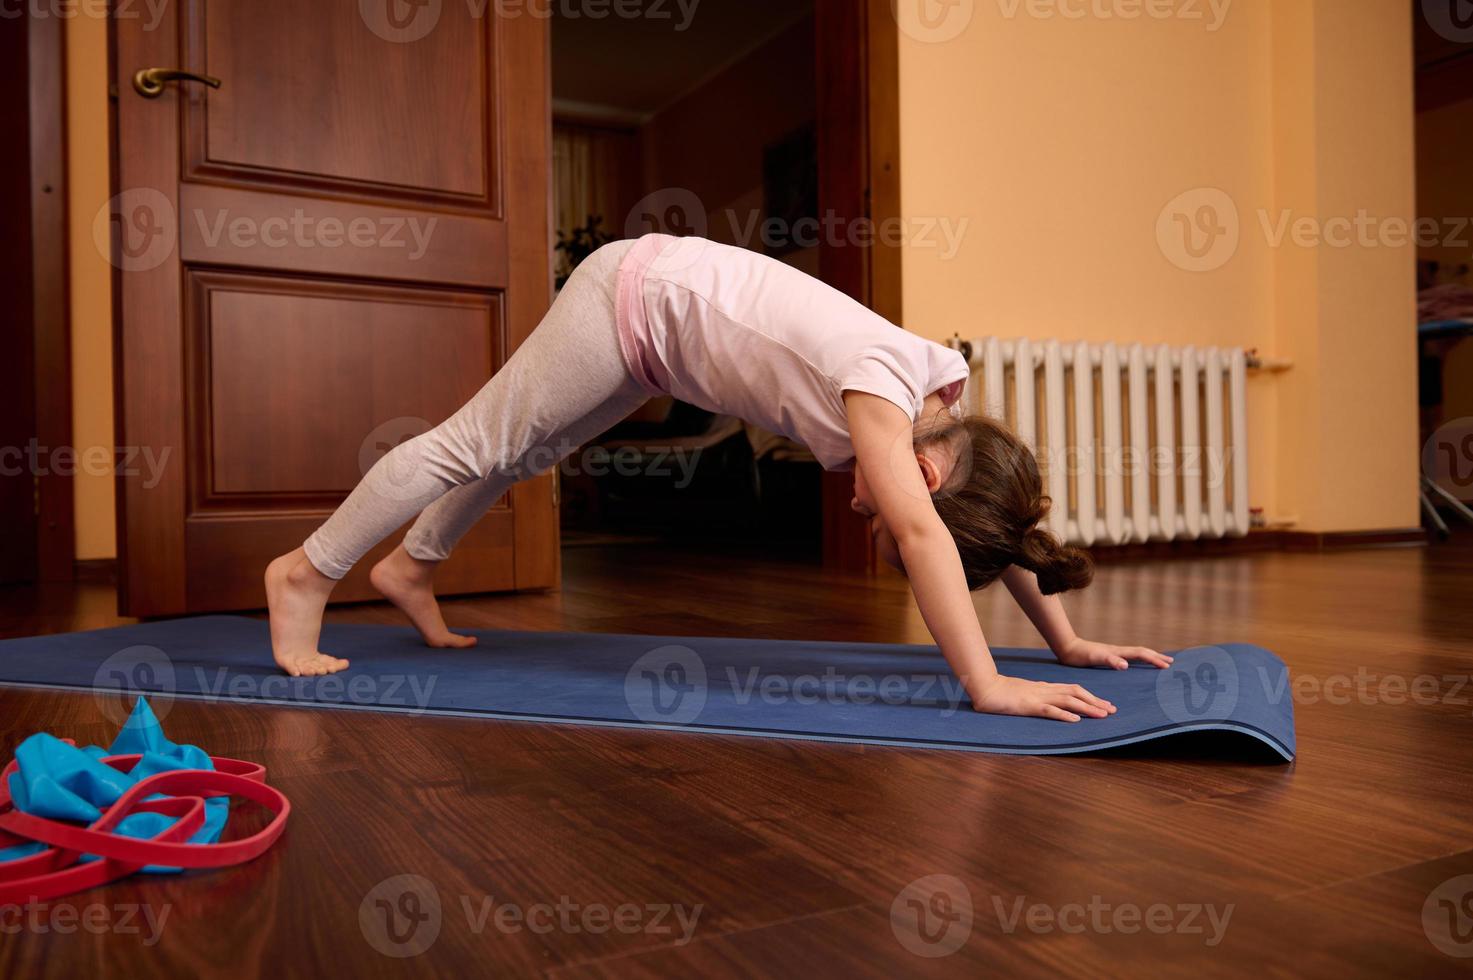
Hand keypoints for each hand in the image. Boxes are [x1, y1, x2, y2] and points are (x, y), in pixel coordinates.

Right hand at [969, 674, 1116, 722]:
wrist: (985, 687)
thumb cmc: (1002, 693)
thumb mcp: (1025, 694)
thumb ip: (1038, 698)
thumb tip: (1052, 705)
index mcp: (1044, 688)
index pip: (1073, 690)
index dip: (1091, 697)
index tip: (1105, 706)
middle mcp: (1045, 690)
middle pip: (1076, 693)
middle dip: (1095, 702)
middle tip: (1112, 711)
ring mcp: (1037, 697)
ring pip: (1067, 701)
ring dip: (1086, 708)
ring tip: (1102, 716)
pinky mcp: (1028, 706)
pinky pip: (1049, 710)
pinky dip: (1063, 715)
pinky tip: (1075, 721)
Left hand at [1053, 637, 1172, 670]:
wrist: (1067, 648)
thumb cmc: (1080, 655)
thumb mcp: (1094, 658)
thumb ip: (1110, 660)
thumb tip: (1126, 665)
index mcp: (1118, 652)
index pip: (1141, 654)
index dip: (1154, 659)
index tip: (1167, 666)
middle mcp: (1118, 651)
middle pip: (1141, 652)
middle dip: (1156, 656)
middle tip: (1170, 662)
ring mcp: (1114, 652)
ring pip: (1136, 654)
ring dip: (1149, 657)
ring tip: (1158, 661)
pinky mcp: (1108, 656)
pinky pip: (1128, 658)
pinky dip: (1137, 660)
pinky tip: (1135, 665)